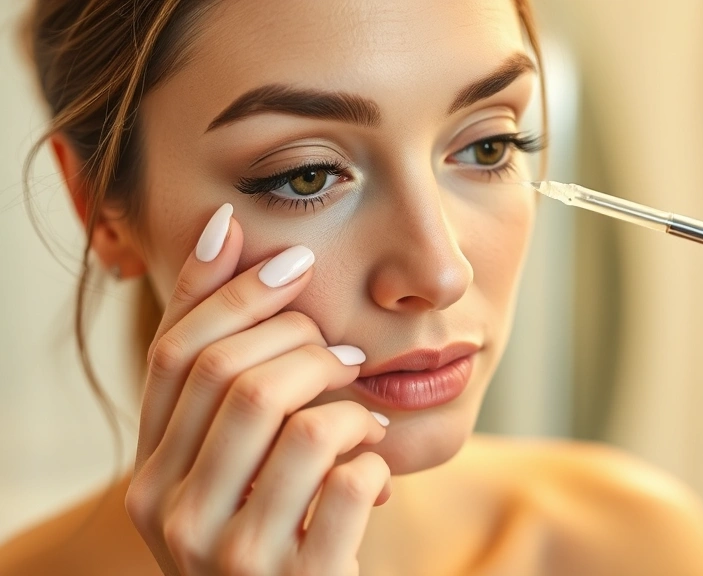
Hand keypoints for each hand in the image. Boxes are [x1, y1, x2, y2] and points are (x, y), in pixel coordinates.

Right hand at [125, 204, 389, 574]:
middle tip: (347, 354)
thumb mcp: (234, 459)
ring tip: (367, 416)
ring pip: (296, 423)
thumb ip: (222, 373)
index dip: (233, 292)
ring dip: (348, 403)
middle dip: (304, 342)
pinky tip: (375, 470)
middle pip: (231, 376)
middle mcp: (169, 513)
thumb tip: (224, 228)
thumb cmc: (275, 528)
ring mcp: (228, 553)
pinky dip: (375, 462)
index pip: (173, 353)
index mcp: (148, 474)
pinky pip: (349, 482)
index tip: (294, 259)